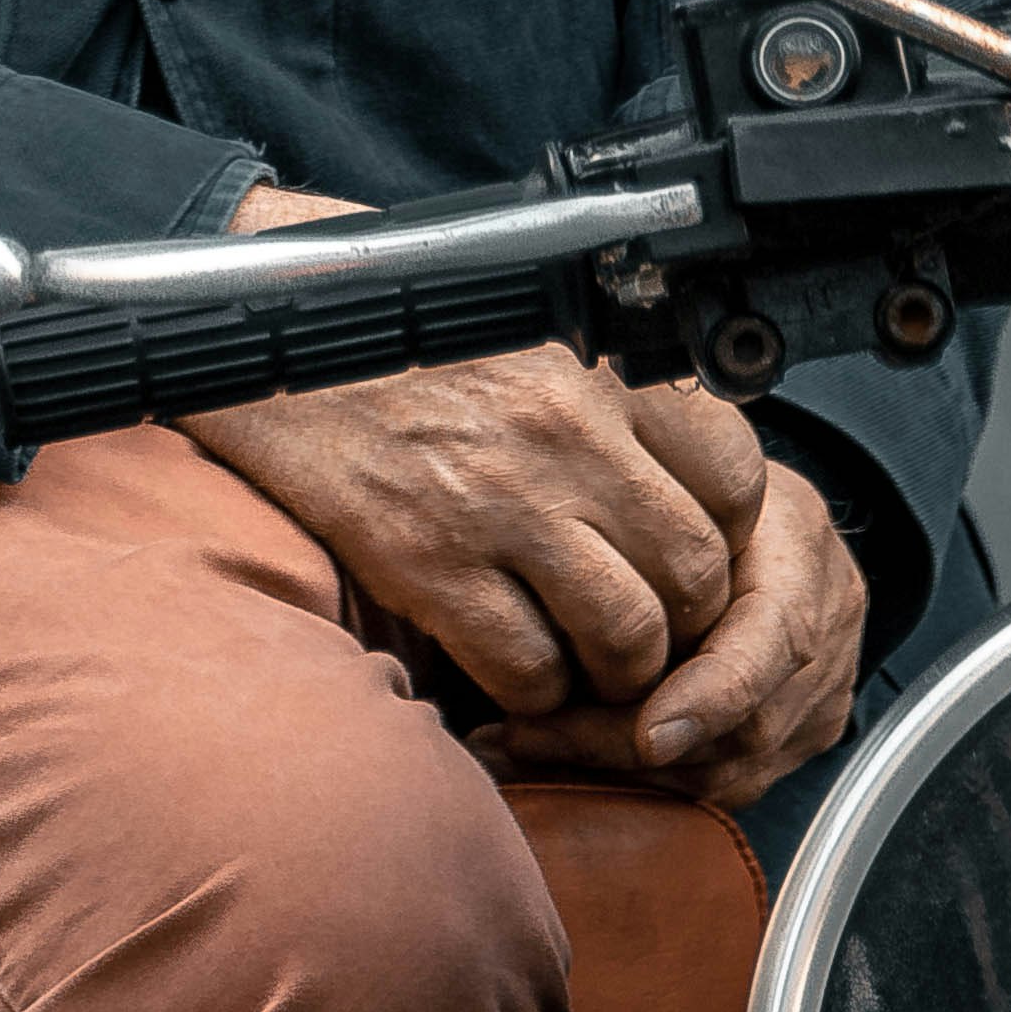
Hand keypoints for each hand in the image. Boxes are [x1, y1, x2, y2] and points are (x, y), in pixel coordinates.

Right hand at [177, 184, 761, 714]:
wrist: (273, 322)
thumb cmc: (402, 322)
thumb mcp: (530, 322)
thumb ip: (611, 387)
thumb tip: (678, 468)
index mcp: (601, 362)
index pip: (737, 475)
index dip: (727, 534)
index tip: (692, 552)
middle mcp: (568, 429)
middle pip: (695, 571)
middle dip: (684, 622)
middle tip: (649, 629)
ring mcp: (501, 499)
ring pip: (629, 635)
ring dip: (617, 670)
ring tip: (586, 661)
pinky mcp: (429, 559)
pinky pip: (529, 668)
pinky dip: (533, 689)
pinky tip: (510, 664)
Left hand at [471, 451, 866, 810]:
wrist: (752, 510)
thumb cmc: (689, 487)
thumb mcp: (671, 474)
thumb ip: (643, 523)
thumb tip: (573, 579)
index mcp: (800, 554)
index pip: (777, 639)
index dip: (714, 696)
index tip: (648, 736)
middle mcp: (825, 632)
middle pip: (744, 727)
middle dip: (629, 742)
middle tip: (527, 734)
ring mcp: (820, 692)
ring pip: (729, 771)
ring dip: (623, 771)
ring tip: (526, 743)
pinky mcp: (799, 735)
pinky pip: (723, 784)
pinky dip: (647, 784)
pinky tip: (569, 756)